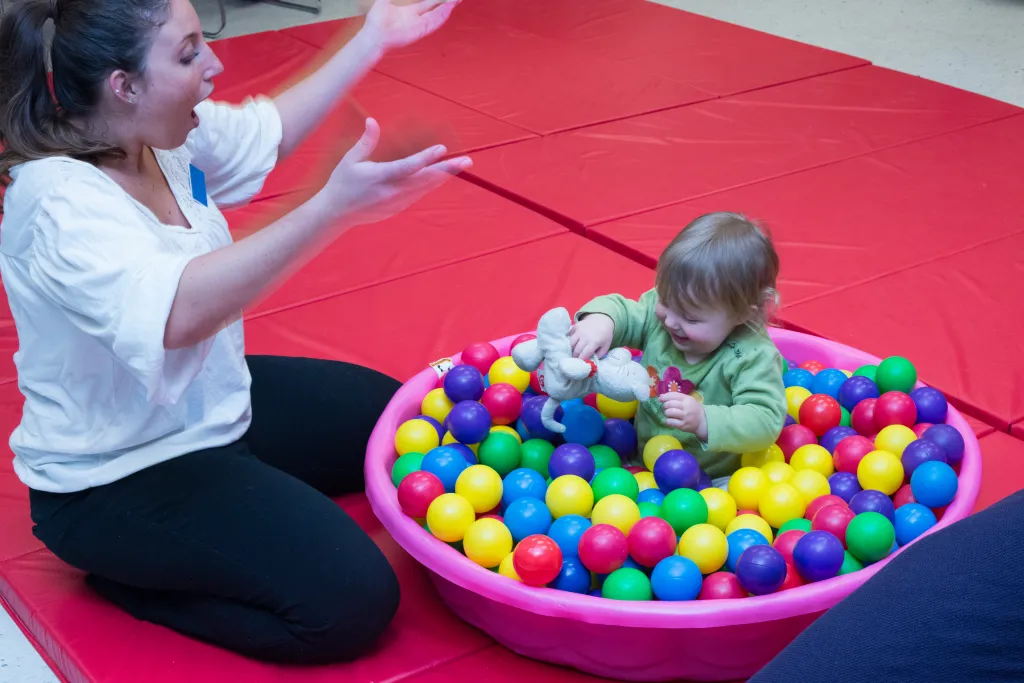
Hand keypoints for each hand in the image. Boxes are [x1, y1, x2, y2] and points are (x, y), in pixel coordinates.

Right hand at [324, 117, 470, 224]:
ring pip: (426, 188)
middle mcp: (391, 192)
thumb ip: (365, 142)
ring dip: (443, 176)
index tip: (441, 148)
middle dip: (447, 169)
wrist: (336, 213)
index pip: (407, 167)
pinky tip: (443, 175)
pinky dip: (431, 184)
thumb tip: (373, 121)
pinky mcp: (398, 208)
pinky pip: (419, 194)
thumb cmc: (342, 183)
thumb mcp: (350, 160)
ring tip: (461, 165)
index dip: (426, 158)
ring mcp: (396, 202)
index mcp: (379, 178)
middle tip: (467, 161)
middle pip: (425, 180)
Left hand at [361, 0, 458, 52]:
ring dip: (447, 8)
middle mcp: (417, 18)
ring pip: (438, 16)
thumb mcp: (385, 0)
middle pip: (436, 9)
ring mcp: (419, 26)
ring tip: (456, 0)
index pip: (428, 3)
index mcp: (410, 11)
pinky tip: (448, 9)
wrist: (374, 35)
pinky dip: (442, 16)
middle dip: (446, 3)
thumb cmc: (376, 20)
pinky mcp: (420, 31)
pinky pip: (434, 23)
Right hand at [569, 313, 613, 359]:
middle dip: (575, 357)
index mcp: (594, 342)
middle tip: (575, 360)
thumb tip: (590, 361)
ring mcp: (579, 331)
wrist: (602, 320)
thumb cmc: (604, 335)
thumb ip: (599, 355)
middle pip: (576, 350)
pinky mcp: (575, 326)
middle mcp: (585, 336)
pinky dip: (569, 341)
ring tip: (572, 353)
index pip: (584, 354)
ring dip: (571, 349)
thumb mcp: (606, 346)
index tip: (580, 364)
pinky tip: (572, 344)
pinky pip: (569, 336)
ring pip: (570, 343)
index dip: (581, 360)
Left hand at [659, 392, 707, 439]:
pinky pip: (671, 422)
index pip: (673, 395)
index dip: (664, 396)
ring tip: (669, 414)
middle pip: (670, 404)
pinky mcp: (683, 425)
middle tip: (666, 407)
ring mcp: (685, 417)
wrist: (703, 421)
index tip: (660, 399)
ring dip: (666, 413)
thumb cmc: (693, 408)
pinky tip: (670, 420)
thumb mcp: (688, 400)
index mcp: (687, 399)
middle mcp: (686, 407)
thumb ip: (677, 397)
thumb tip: (661, 396)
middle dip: (665, 405)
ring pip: (669, 412)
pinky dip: (668, 421)